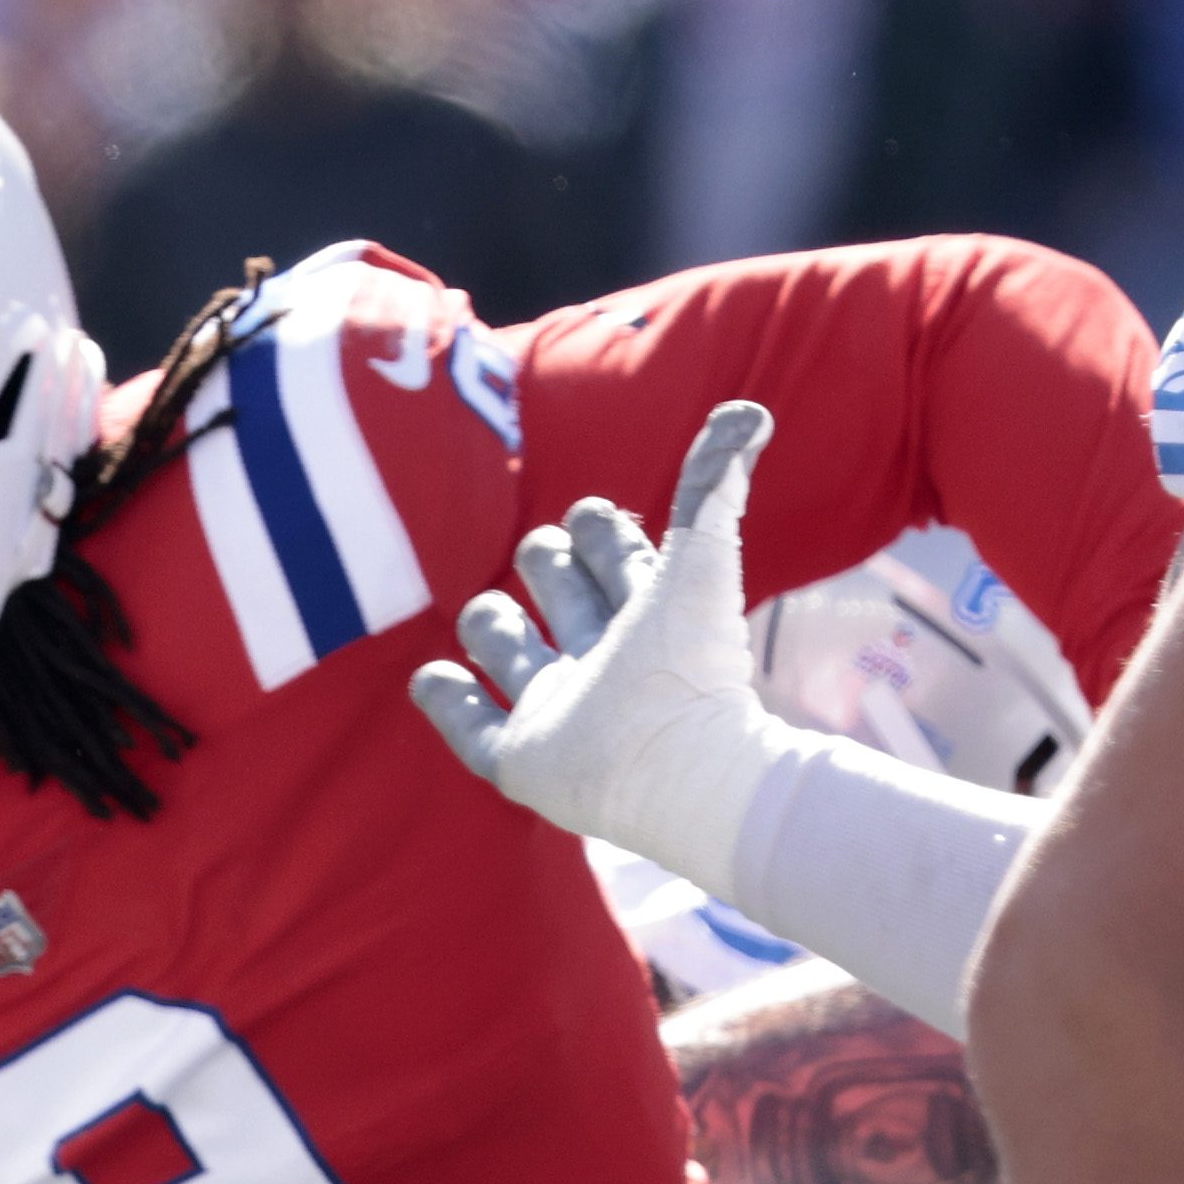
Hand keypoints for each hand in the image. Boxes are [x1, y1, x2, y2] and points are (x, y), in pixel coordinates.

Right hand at [409, 400, 792, 882]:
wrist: (682, 773)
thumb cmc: (691, 669)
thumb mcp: (694, 565)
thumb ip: (711, 486)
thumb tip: (748, 410)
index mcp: (646, 619)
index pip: (610, 554)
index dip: (601, 529)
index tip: (600, 519)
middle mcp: (600, 663)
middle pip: (555, 591)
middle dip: (547, 565)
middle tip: (552, 560)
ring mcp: (557, 711)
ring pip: (508, 652)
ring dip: (491, 625)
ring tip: (497, 623)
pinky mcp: (521, 761)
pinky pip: (469, 727)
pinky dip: (445, 698)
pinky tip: (434, 676)